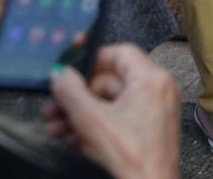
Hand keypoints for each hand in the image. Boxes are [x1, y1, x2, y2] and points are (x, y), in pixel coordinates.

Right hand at [46, 45, 181, 178]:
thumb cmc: (132, 160)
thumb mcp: (91, 121)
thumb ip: (71, 92)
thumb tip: (60, 74)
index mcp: (152, 80)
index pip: (120, 53)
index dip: (91, 61)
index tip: (69, 71)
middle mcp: (158, 92)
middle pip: (110, 82)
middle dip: (78, 97)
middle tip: (54, 107)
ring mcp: (154, 113)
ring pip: (110, 105)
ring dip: (81, 115)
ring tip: (56, 128)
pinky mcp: (148, 133)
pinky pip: (119, 121)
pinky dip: (96, 128)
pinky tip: (72, 140)